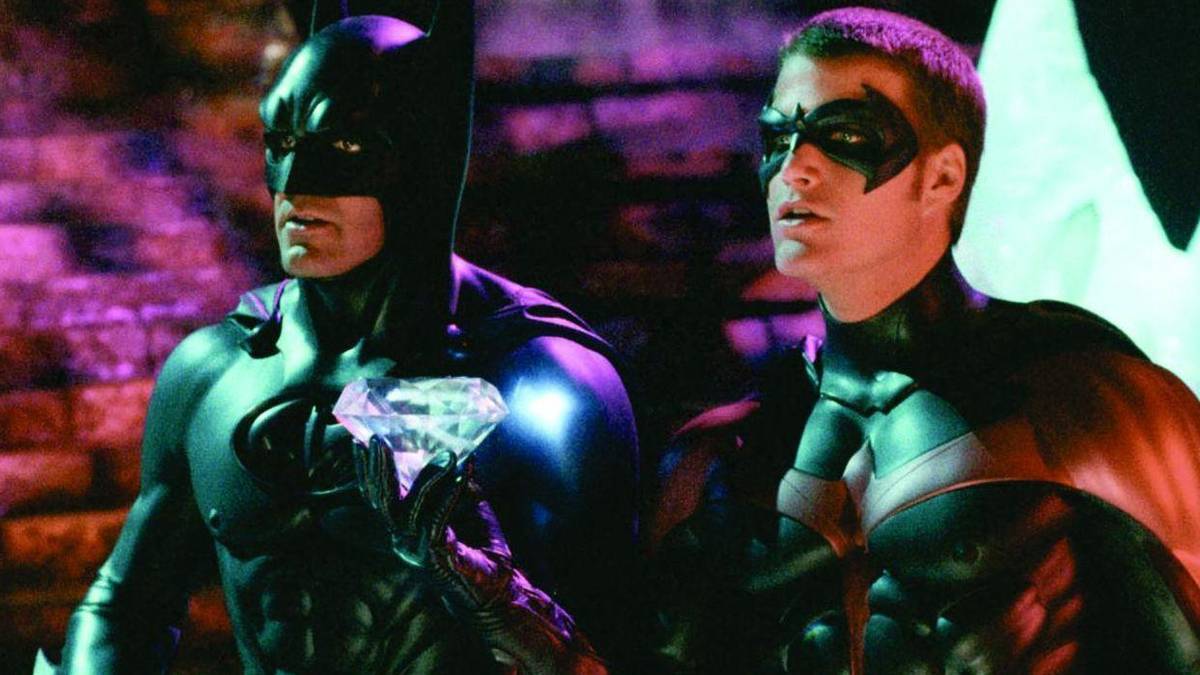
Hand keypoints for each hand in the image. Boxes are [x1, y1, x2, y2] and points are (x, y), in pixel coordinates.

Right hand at [351, 437, 606, 673]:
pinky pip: (436, 519)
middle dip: (378, 468)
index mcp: (405, 529)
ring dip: (427, 476)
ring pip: (408, 508)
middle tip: (377, 439)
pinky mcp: (436, 556)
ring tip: (446, 453)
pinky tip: (461, 474)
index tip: (362, 442)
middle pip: (381, 501)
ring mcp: (417, 550)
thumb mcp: (472, 510)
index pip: (378, 498)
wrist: (499, 592)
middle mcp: (404, 540)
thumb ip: (463, 485)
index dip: (368, 472)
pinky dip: (449, 494)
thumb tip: (464, 455)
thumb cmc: (484, 553)